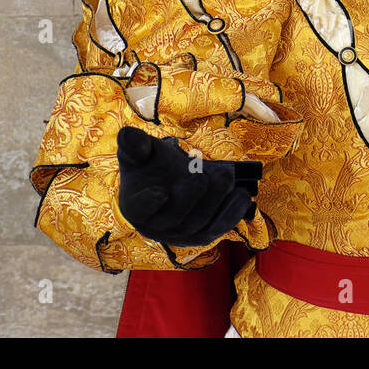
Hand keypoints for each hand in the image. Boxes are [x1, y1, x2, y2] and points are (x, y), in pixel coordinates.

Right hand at [116, 126, 262, 246]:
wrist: (170, 179)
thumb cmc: (152, 165)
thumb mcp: (141, 152)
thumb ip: (134, 145)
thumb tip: (126, 133)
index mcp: (136, 207)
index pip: (140, 209)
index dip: (150, 203)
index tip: (161, 191)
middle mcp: (157, 227)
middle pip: (177, 218)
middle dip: (195, 195)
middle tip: (208, 173)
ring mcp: (180, 235)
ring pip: (200, 224)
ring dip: (217, 201)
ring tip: (228, 176)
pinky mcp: (202, 235)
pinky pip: (218, 229)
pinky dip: (232, 214)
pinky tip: (242, 195)